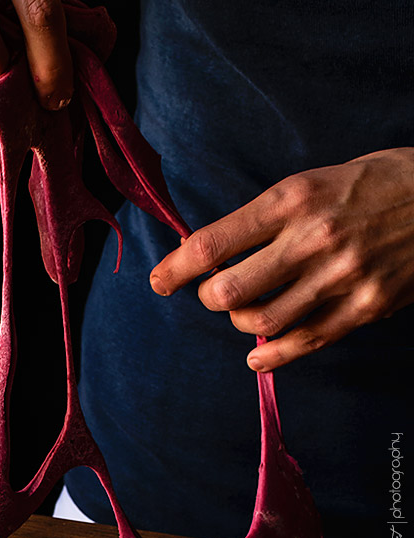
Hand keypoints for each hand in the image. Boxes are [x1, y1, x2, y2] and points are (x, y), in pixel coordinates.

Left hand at [149, 148, 413, 369]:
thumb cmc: (377, 183)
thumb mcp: (317, 181)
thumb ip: (267, 217)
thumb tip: (208, 251)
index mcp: (293, 198)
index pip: (212, 244)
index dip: (175, 269)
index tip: (159, 281)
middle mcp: (313, 238)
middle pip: (228, 291)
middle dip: (209, 299)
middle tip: (214, 294)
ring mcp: (341, 276)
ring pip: (261, 321)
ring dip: (242, 323)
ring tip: (247, 313)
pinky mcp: (366, 306)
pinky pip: (305, 342)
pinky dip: (272, 356)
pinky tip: (259, 356)